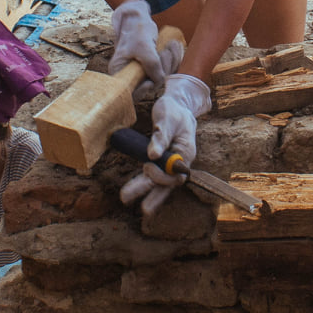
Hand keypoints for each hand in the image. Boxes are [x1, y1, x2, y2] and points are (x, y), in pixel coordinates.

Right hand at [108, 0, 167, 87]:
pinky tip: (173, 46)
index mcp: (119, 72)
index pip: (129, 94)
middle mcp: (130, 75)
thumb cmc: (136, 30)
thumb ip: (151, 64)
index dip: (141, 92)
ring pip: (161, 77)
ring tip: (171, 45)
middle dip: (161, 70)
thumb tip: (159, 81)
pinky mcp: (153, 68)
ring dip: (170, 61)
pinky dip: (173, 59)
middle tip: (164, 52)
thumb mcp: (143, 46)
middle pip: (149, 85)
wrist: (138, 19)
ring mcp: (143, 72)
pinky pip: (167, 70)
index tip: (150, 82)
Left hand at [120, 73, 209, 214]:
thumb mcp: (167, 118)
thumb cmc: (173, 111)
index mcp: (186, 152)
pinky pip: (153, 177)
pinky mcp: (161, 163)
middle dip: (152, 194)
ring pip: (159, 183)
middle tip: (137, 205)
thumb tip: (152, 155)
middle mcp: (180, 162)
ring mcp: (171, 165)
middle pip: (167, 183)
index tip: (147, 166)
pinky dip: (144, 184)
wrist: (177, 107)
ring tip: (126, 199)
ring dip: (144, 191)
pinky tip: (132, 191)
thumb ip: (161, 136)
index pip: (175, 173)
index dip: (161, 174)